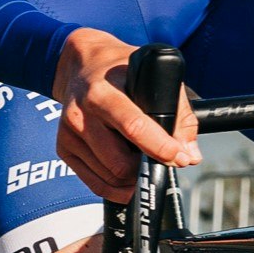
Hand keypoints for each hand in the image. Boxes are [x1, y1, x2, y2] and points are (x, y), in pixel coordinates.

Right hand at [50, 28, 199, 200]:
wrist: (82, 65)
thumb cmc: (121, 72)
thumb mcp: (153, 78)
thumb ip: (178, 114)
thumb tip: (189, 155)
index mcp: (102, 92)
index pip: (133, 126)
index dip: (160, 147)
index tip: (179, 157)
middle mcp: (81, 113)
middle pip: (120, 162)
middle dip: (147, 167)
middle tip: (163, 160)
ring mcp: (69, 133)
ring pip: (111, 176)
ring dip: (133, 178)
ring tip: (143, 162)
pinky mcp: (64, 148)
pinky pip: (96, 183)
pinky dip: (118, 187)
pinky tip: (129, 177)